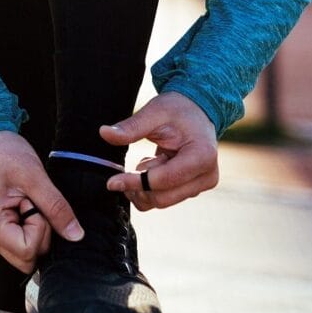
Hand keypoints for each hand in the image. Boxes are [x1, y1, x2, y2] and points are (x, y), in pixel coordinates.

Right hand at [0, 131, 83, 272]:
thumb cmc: (3, 152)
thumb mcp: (34, 177)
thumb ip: (57, 208)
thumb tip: (77, 236)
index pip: (28, 250)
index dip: (41, 229)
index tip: (33, 202)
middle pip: (26, 258)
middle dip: (39, 234)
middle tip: (32, 202)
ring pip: (23, 253)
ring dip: (34, 231)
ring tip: (25, 202)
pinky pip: (17, 241)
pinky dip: (27, 228)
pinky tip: (22, 206)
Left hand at [101, 91, 218, 210]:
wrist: (196, 112)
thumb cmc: (177, 110)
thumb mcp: (153, 113)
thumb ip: (131, 127)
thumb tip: (104, 133)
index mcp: (202, 156)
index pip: (163, 180)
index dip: (134, 182)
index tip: (111, 181)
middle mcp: (207, 176)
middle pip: (163, 198)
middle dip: (137, 187)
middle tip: (124, 169)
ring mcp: (202, 185)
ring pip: (162, 202)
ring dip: (142, 187)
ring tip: (144, 161)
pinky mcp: (194, 189)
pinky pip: (165, 198)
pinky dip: (149, 188)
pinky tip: (151, 166)